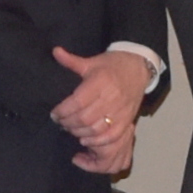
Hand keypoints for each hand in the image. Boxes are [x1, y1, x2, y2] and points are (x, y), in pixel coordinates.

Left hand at [50, 46, 148, 171]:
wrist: (138, 68)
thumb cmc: (112, 65)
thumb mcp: (91, 62)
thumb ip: (71, 61)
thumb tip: (55, 51)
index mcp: (101, 81)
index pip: (77, 102)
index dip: (63, 111)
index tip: (54, 114)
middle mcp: (111, 97)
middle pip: (84, 118)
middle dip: (68, 123)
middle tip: (60, 123)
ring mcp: (120, 111)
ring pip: (96, 129)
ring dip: (79, 133)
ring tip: (70, 129)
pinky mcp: (127, 120)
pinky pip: (111, 136)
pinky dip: (96, 141)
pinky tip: (85, 139)